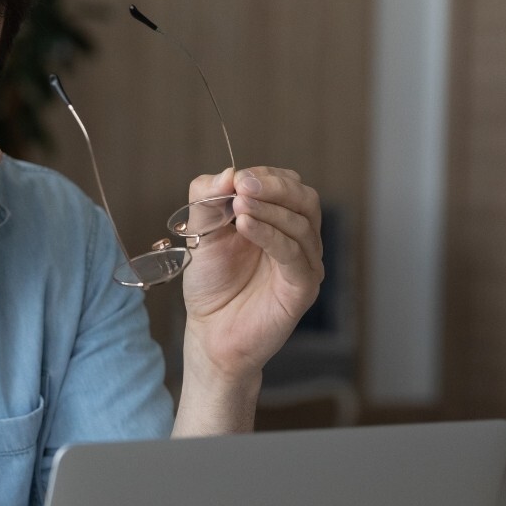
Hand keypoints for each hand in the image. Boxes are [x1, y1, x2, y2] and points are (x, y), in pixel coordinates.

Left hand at [180, 166, 323, 382]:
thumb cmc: (211, 283)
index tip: (237, 177)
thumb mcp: (201, 233)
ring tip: (239, 205)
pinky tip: (246, 226)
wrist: (211, 333)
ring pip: (301, 224)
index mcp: (279, 220)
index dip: (264, 177)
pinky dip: (271, 235)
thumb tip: (227, 172)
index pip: (286, 184)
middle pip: (304, 198)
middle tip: (243, 184)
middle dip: (274, 187)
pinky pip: (294, 254)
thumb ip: (208, 200)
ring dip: (269, 210)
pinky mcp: (303, 287)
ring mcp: (305, 262)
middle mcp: (298, 238)